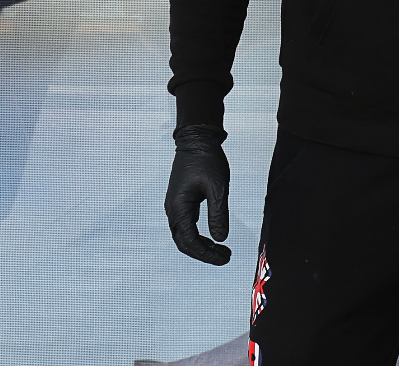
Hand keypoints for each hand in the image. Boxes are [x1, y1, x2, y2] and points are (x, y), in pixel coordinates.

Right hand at [165, 124, 231, 264]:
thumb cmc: (207, 160)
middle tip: (225, 258)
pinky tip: (212, 237)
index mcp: (179, 207)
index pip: (189, 241)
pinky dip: (198, 235)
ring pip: (184, 235)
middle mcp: (173, 209)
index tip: (224, 258)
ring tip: (221, 251)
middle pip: (184, 242)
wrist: (197, 140)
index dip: (206, 254)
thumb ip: (219, 213)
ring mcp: (176, 205)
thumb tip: (221, 238)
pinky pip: (187, 225)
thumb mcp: (218, 187)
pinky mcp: (182, 201)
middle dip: (203, 253)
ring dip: (201, 245)